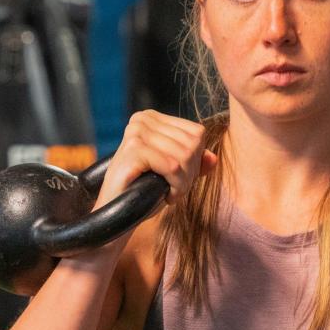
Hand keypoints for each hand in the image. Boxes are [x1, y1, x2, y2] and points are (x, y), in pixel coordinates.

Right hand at [96, 110, 218, 207]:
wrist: (115, 211)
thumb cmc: (144, 189)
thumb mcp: (174, 173)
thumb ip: (195, 163)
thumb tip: (213, 158)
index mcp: (153, 118)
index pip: (197, 134)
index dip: (196, 161)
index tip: (181, 179)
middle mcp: (143, 120)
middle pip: (192, 145)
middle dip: (190, 174)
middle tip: (176, 190)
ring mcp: (136, 132)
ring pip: (184, 157)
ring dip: (183, 183)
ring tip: (170, 194)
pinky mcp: (133, 149)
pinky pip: (172, 167)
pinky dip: (176, 186)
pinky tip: (166, 196)